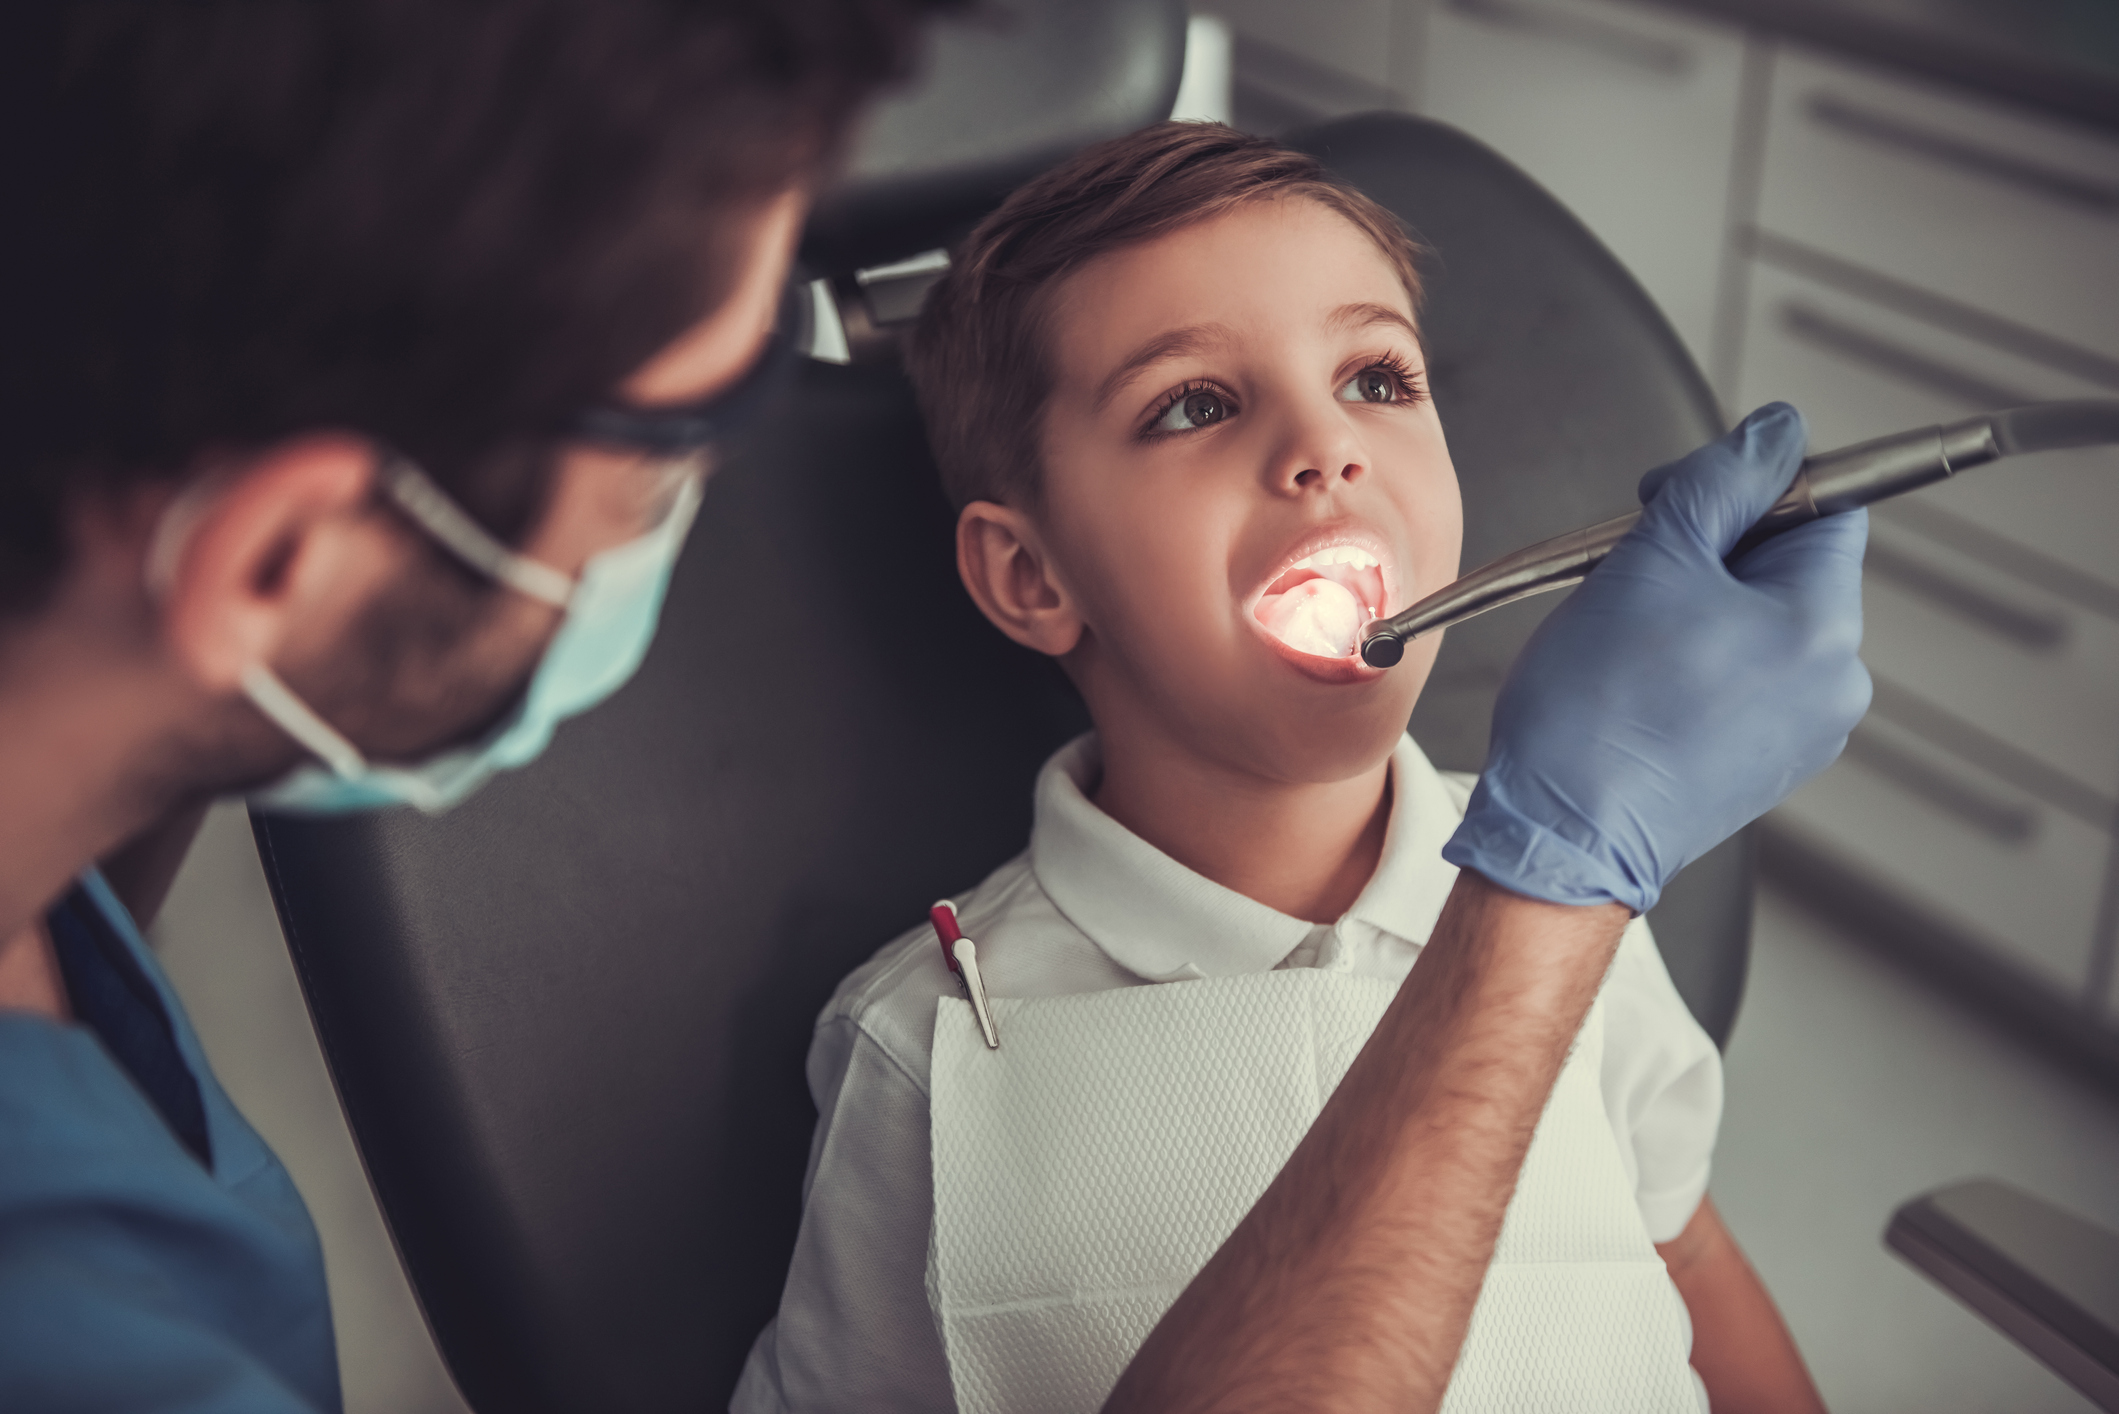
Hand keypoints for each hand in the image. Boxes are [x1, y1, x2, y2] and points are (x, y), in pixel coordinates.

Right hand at [1443, 403, 1869, 912]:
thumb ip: (1720, 481)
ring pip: (1758, 622)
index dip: (1747, 482)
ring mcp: (1802, 732)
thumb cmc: (1594, 711)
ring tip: (1625, 628)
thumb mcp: (1651, 559)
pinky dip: (1693, 661)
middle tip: (1632, 560)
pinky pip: (1740, 679)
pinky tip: (1636, 678)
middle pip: (1788, 564)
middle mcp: (1832, 683)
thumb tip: (1775, 431)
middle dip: (1712, 546)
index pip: (1826, 504)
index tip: (1675, 495)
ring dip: (1697, 602)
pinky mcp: (1761, 766)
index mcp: (1823, 625)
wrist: (1559, 836)